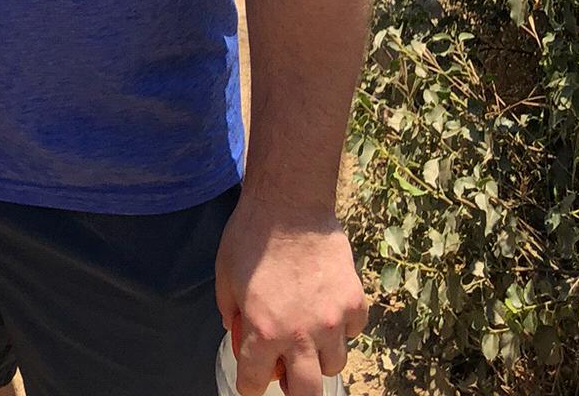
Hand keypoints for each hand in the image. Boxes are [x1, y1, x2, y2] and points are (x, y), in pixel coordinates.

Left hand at [215, 195, 367, 394]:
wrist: (290, 201)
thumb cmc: (251, 234)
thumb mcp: (224, 274)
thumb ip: (229, 310)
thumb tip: (236, 330)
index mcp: (264, 331)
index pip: (254, 382)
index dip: (249, 383)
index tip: (251, 378)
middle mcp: (301, 335)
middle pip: (306, 394)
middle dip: (294, 390)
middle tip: (287, 373)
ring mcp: (332, 321)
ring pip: (333, 365)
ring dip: (319, 356)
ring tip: (309, 332)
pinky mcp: (354, 303)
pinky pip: (352, 332)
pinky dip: (342, 327)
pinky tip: (328, 306)